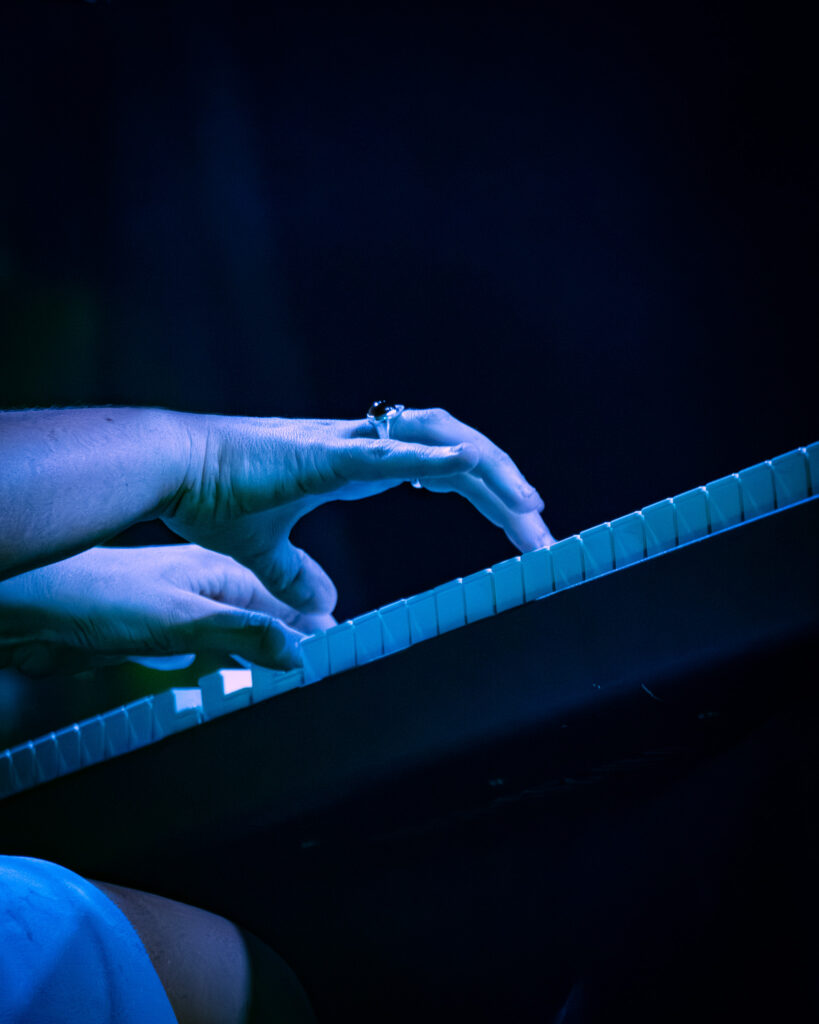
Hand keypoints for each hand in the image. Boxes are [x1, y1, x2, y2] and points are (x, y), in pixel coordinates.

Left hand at [0, 545, 334, 676]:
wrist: (32, 609)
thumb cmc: (95, 599)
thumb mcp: (177, 619)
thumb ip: (238, 633)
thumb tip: (296, 650)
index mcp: (216, 573)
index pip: (283, 598)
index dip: (313, 620)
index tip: (341, 641)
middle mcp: (204, 588)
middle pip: (267, 612)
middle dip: (299, 632)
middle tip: (331, 655)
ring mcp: (183, 609)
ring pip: (242, 629)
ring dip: (269, 646)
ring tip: (298, 665)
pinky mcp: (160, 634)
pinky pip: (213, 647)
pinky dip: (237, 659)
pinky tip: (241, 671)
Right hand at [165, 408, 552, 615]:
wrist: (171, 470)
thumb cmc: (212, 498)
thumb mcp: (266, 551)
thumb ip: (295, 575)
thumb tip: (322, 606)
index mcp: (358, 463)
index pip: (444, 471)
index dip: (487, 495)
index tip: (521, 529)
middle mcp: (363, 445)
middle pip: (456, 452)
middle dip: (506, 489)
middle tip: (543, 533)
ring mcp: (348, 444)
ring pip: (440, 438)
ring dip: (490, 470)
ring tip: (529, 507)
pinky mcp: (326, 453)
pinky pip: (391, 450)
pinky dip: (435, 458)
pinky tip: (474, 471)